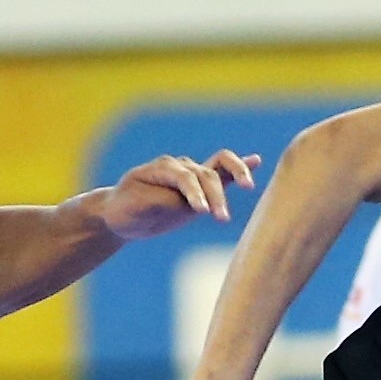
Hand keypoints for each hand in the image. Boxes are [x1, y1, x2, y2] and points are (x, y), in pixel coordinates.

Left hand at [98, 150, 260, 239]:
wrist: (123, 214)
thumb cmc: (126, 209)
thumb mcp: (136, 207)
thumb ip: (162, 200)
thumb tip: (186, 202)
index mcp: (163, 168)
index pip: (186, 177)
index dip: (195, 193)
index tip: (202, 212)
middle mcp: (181, 167)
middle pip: (207, 175)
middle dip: (216, 196)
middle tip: (222, 219)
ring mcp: (193, 175)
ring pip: (220, 166)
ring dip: (235, 176)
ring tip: (249, 187)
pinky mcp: (201, 188)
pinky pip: (222, 172)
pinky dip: (238, 167)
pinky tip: (257, 160)